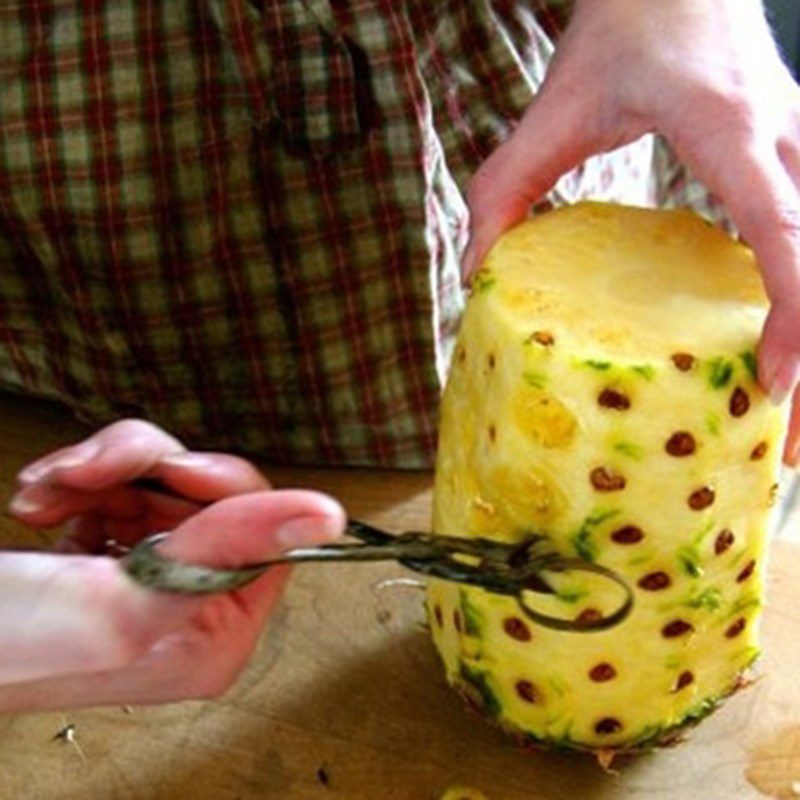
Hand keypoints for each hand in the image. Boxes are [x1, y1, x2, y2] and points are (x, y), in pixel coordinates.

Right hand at [1, 420, 344, 711]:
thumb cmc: (5, 646)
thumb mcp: (125, 601)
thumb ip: (230, 548)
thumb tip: (328, 517)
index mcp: (216, 635)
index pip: (266, 533)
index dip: (220, 488)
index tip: (172, 471)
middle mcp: (192, 608)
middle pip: (211, 497)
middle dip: (144, 470)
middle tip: (90, 473)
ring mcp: (149, 577)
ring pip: (163, 480)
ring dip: (104, 469)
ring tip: (54, 488)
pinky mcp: (108, 553)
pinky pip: (122, 485)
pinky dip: (81, 479)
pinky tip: (45, 499)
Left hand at [464, 0, 799, 464]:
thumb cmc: (620, 29)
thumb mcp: (550, 109)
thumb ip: (505, 190)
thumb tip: (476, 276)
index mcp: (728, 128)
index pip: (782, 227)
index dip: (793, 311)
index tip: (776, 385)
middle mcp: (785, 141)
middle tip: (787, 447)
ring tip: (786, 422)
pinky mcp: (797, 162)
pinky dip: (799, 305)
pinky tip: (778, 352)